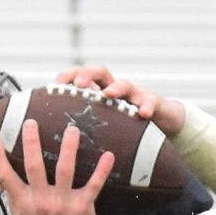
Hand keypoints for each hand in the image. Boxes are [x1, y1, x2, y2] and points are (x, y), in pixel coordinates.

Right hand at [0, 119, 113, 214]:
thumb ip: (17, 201)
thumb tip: (5, 182)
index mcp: (25, 204)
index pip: (6, 177)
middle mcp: (41, 202)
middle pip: (33, 166)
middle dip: (31, 141)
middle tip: (31, 122)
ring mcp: (62, 205)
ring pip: (64, 169)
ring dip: (68, 147)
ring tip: (72, 129)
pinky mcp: (83, 208)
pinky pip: (94, 184)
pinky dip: (102, 170)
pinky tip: (109, 154)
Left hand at [54, 66, 186, 137]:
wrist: (162, 125)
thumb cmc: (125, 129)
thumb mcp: (102, 128)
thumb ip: (83, 129)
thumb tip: (53, 142)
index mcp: (99, 93)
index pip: (81, 77)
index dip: (68, 77)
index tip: (54, 86)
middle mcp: (116, 90)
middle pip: (100, 72)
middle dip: (87, 75)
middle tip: (78, 84)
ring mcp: (135, 94)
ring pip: (125, 85)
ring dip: (116, 87)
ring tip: (109, 93)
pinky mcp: (154, 103)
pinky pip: (151, 102)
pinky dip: (147, 105)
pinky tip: (143, 113)